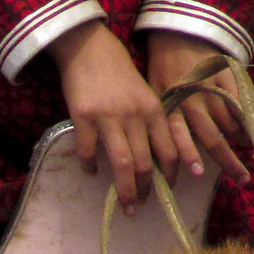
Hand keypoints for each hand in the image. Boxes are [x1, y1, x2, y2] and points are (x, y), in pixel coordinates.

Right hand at [50, 21, 177, 213]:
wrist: (90, 47)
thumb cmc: (119, 73)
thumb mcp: (144, 94)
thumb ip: (150, 122)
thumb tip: (154, 158)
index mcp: (154, 110)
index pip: (169, 150)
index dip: (170, 175)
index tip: (168, 190)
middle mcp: (135, 115)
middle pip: (145, 164)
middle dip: (145, 190)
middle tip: (141, 205)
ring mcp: (109, 117)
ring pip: (121, 164)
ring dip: (125, 190)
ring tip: (124, 205)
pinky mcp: (83, 117)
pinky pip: (89, 152)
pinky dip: (90, 166)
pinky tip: (91, 171)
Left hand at [147, 31, 250, 188]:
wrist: (179, 30)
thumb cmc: (164, 66)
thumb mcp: (155, 92)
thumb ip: (164, 119)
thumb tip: (167, 152)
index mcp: (170, 105)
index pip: (180, 138)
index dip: (190, 157)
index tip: (199, 174)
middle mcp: (192, 100)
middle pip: (213, 138)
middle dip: (228, 162)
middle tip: (242, 180)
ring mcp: (212, 88)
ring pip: (229, 124)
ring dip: (236, 139)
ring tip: (242, 148)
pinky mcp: (227, 77)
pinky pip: (240, 104)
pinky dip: (246, 120)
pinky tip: (249, 130)